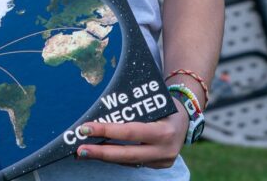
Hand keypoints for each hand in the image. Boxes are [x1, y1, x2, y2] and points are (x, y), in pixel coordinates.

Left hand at [74, 106, 188, 167]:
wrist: (186, 118)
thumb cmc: (165, 103)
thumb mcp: (153, 101)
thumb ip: (133, 106)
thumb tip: (100, 103)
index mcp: (164, 131)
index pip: (130, 132)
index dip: (107, 131)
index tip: (85, 128)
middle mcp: (165, 150)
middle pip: (127, 154)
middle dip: (101, 153)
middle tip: (79, 150)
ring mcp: (162, 161)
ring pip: (128, 161)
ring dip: (104, 157)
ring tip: (84, 152)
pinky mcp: (158, 165)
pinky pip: (133, 162)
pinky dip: (115, 157)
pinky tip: (99, 152)